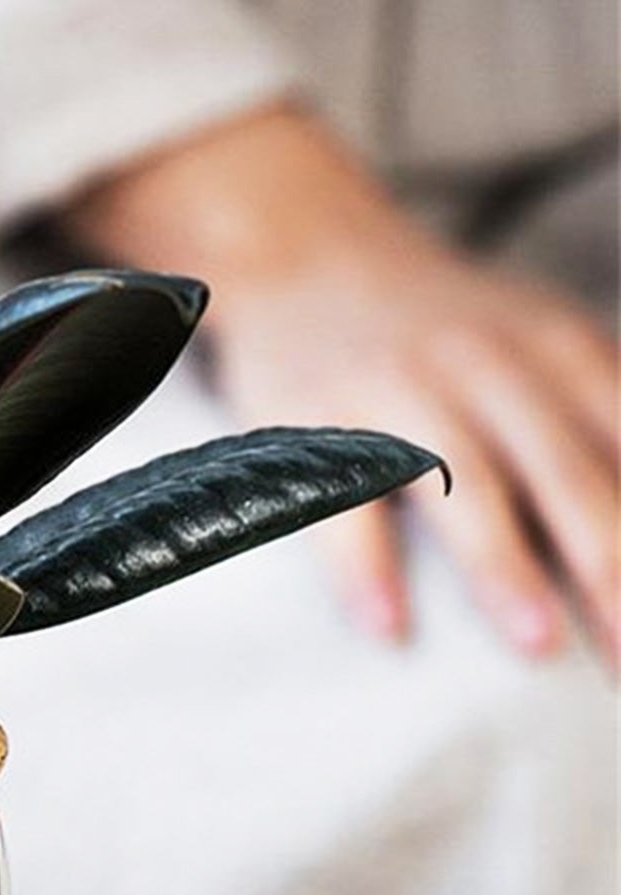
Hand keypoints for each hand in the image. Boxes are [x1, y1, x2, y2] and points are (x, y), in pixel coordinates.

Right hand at [67, 107, 619, 665]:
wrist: (304, 252)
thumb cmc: (435, 326)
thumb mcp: (535, 341)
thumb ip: (592, 412)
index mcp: (555, 348)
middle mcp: (485, 362)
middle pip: (562, 471)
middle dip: (605, 563)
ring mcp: (398, 387)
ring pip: (463, 483)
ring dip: (504, 567)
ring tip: (535, 643)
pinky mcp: (316, 415)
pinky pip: (344, 502)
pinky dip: (366, 569)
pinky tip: (388, 627)